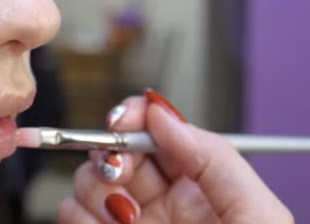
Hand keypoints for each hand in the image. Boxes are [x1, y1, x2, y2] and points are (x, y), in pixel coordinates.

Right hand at [58, 89, 292, 222]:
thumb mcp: (255, 215)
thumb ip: (212, 155)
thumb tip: (162, 113)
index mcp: (200, 185)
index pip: (156, 131)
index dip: (133, 117)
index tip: (120, 122)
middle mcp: (160, 201)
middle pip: (113, 150)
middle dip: (109, 154)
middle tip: (119, 173)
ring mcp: (126, 223)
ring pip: (86, 180)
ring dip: (94, 191)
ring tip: (121, 217)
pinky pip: (70, 214)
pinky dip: (80, 217)